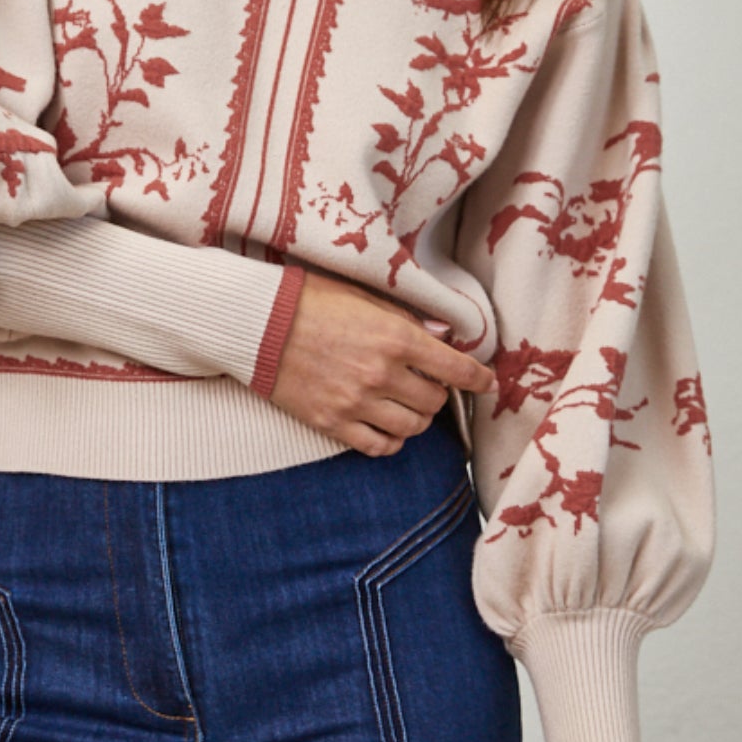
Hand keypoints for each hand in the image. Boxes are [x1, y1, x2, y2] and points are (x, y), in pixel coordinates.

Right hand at [269, 268, 496, 455]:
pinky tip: (386, 426)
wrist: (255, 322)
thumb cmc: (308, 299)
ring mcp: (356, 402)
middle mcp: (380, 373)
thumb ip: (406, 318)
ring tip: (407, 405)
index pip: (455, 368)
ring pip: (412, 429)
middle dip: (438, 394)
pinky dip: (390, 440)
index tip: (487, 382)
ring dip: (417, 419)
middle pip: (434, 402)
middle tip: (427, 383)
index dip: (478, 378)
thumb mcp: (362, 295)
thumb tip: (444, 336)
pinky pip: (378, 446)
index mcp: (394, 336)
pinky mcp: (331, 422)